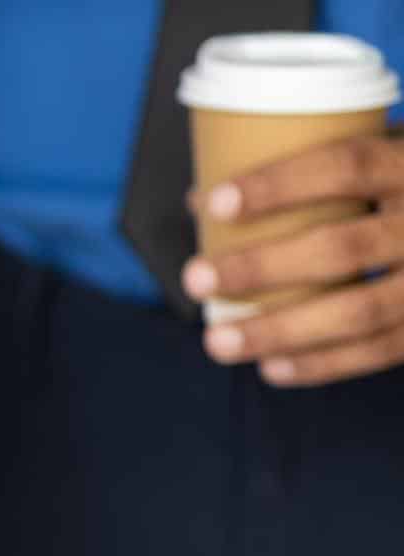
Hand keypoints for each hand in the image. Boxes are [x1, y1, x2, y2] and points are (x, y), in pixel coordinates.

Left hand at [186, 133, 403, 385]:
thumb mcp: (388, 162)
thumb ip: (313, 180)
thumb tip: (201, 199)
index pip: (348, 165)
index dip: (280, 183)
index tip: (215, 202)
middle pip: (342, 247)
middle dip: (260, 267)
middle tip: (195, 278)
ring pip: (358, 311)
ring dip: (278, 331)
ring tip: (217, 341)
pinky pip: (380, 351)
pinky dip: (322, 364)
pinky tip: (272, 368)